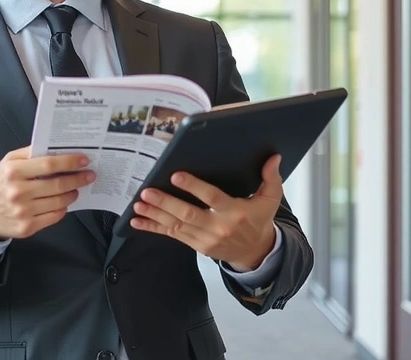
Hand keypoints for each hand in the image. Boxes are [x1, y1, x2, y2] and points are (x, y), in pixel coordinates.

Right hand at [0, 146, 94, 240]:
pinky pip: (54, 216)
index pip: (49, 164)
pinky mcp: (27, 227)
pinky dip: (63, 208)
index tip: (84, 160)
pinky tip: (63, 202)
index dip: (70, 162)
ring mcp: (23, 211)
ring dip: (72, 194)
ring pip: (59, 201)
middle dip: (78, 179)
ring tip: (75, 189)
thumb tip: (57, 149)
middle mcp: (18, 191)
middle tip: (89, 175)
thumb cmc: (0, 183)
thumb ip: (30, 153)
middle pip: (58, 184)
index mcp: (13, 171)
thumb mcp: (8, 162)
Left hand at [129, 154, 282, 270]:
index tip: (176, 176)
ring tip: (138, 204)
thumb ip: (270, 178)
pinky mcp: (196, 245)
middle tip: (147, 191)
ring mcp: (205, 238)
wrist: (256, 252)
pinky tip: (137, 222)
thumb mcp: (270, 200)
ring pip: (176, 225)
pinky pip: (171, 236)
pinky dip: (153, 228)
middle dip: (166, 203)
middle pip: (188, 214)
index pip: (212, 198)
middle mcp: (218, 227)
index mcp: (235, 212)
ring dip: (155, 214)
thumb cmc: (258, 221)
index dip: (194, 187)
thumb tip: (273, 157)